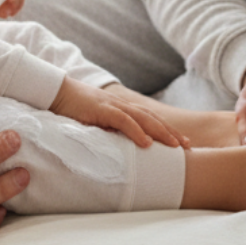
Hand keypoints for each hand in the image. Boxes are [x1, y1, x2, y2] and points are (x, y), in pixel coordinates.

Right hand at [49, 77, 185, 148]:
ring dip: (162, 133)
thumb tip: (122, 152)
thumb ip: (110, 133)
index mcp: (123, 109)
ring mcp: (114, 106)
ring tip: (176, 147)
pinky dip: (137, 132)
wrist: (56, 93)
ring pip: (144, 120)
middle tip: (189, 147)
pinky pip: (124, 121)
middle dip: (172, 133)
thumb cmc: (75, 110)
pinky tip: (147, 143)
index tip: (182, 144)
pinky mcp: (102, 110)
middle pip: (154, 120)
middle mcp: (123, 106)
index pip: (151, 120)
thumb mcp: (96, 125)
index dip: (167, 131)